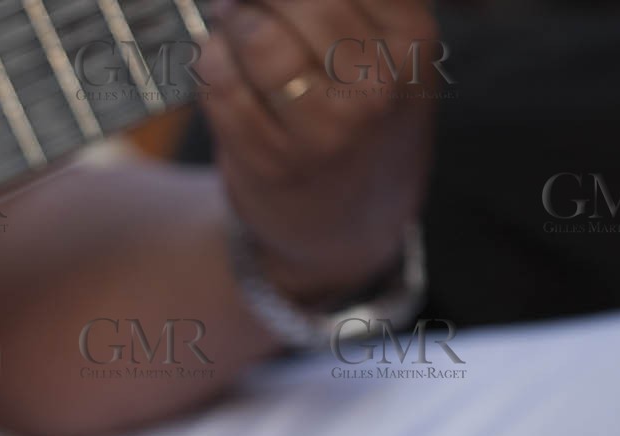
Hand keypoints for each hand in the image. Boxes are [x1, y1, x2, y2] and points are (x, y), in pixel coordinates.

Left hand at [198, 0, 437, 300]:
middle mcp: (376, 85)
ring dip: (230, 22)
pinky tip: (222, 70)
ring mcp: (324, 129)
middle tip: (242, 1)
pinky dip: (210, 64)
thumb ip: (347, 5)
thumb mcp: (387, 55)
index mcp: (410, 41)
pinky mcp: (270, 161)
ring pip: (255, 34)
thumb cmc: (359, 123)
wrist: (348, 229)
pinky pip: (220, 82)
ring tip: (231, 26)